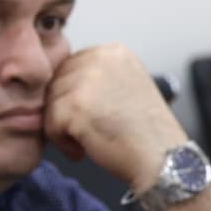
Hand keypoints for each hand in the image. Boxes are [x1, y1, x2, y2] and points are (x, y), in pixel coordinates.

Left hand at [44, 43, 186, 190]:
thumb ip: (94, 76)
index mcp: (114, 52)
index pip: (69, 67)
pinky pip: (49, 124)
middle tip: (90, 131)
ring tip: (89, 140)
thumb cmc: (143, 132)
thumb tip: (56, 81)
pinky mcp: (75, 104)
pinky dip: (62, 142)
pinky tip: (84, 150)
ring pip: (50, 103)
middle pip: (56, 83)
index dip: (73, 97)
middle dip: (65, 111)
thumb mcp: (124, 86)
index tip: (93, 116)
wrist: (162, 159)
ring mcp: (87, 80)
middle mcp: (101, 58)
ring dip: (62, 127)